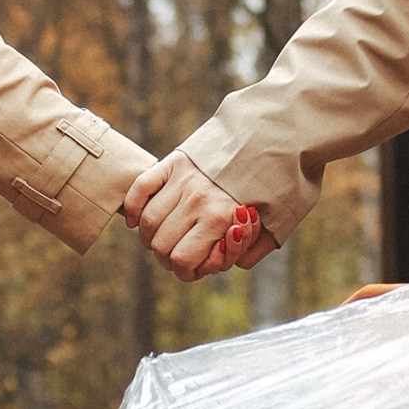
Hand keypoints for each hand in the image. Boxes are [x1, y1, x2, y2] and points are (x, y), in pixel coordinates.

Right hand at [122, 149, 275, 279]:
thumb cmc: (276, 181)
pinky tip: (134, 221)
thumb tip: (224, 265)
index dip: (186, 272)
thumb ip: (251, 250)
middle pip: (161, 247)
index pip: (183, 263)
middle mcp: (197, 200)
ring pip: (148, 222)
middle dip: (168, 258)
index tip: (195, 267)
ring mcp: (182, 181)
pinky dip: (132, 208)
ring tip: (162, 237)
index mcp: (220, 218)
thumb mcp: (277, 222)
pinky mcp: (172, 163)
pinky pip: (140, 188)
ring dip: (150, 237)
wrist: (271, 135)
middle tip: (179, 253)